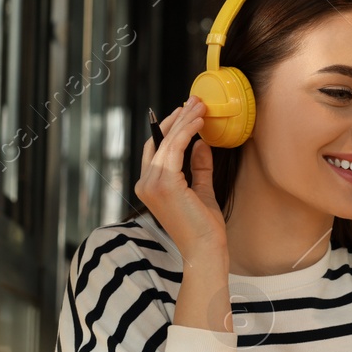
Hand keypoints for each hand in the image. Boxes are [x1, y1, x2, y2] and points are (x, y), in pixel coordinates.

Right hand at [136, 96, 227, 268]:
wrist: (205, 250)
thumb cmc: (204, 228)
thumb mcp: (202, 190)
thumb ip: (199, 168)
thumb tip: (200, 144)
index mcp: (150, 186)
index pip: (156, 149)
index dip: (170, 128)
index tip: (187, 112)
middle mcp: (145, 184)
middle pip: (159, 141)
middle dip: (177, 118)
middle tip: (195, 101)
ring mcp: (152, 184)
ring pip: (167, 142)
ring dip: (185, 121)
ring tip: (201, 106)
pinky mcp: (164, 184)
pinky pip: (174, 149)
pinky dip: (187, 132)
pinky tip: (199, 122)